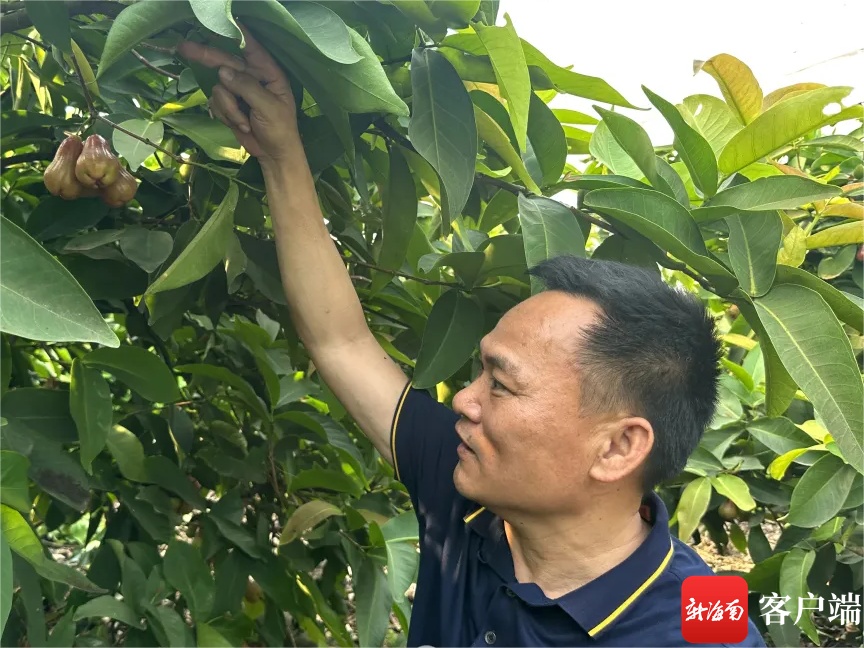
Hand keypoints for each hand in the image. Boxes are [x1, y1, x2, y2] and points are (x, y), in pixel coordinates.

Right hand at [177, 25, 300, 162]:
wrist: (273, 155)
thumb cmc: (280, 130)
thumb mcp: (268, 108)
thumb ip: (247, 88)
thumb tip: (223, 71)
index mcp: (267, 72)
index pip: (250, 46)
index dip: (234, 33)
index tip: (216, 23)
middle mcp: (251, 76)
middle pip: (225, 60)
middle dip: (206, 56)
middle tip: (184, 48)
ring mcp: (238, 89)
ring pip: (218, 87)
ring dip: (229, 108)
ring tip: (245, 123)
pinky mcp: (228, 103)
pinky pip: (215, 102)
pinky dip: (226, 115)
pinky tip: (241, 126)